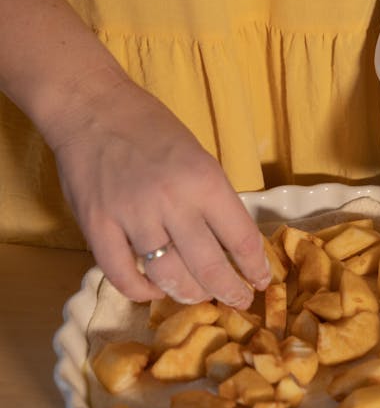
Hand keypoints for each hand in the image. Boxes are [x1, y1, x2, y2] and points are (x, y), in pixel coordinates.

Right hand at [49, 73, 270, 308]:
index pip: (241, 240)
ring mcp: (131, 216)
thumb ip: (216, 202)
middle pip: (210, 268)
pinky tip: (154, 288)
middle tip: (239, 301)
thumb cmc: (153, 131)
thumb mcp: (201, 159)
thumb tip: (236, 247)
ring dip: (190, 295)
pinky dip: (141, 290)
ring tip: (200, 295)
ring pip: (169, 277)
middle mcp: (171, 202)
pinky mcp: (97, 226)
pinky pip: (122, 275)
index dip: (256, 268)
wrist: (91, 106)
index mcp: (204, 181)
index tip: (261, 281)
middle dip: (231, 292)